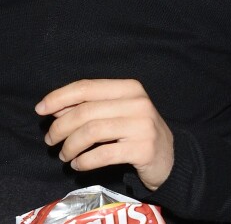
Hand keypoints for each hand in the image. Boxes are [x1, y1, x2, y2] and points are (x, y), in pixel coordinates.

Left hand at [35, 79, 173, 190]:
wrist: (168, 156)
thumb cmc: (137, 130)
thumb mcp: (117, 112)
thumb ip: (91, 106)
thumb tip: (55, 108)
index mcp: (130, 87)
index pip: (88, 87)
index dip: (60, 97)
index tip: (41, 109)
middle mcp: (137, 102)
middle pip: (87, 110)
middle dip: (61, 126)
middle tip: (50, 140)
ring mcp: (141, 125)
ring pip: (92, 131)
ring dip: (70, 145)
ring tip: (63, 155)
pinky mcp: (142, 148)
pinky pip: (103, 154)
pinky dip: (84, 161)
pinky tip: (78, 165)